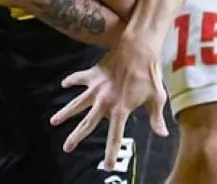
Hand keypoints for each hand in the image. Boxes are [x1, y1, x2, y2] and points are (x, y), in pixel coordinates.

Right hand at [49, 37, 168, 170]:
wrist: (139, 50)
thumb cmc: (149, 75)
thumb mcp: (157, 99)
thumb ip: (156, 119)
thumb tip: (163, 134)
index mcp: (121, 110)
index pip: (115, 136)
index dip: (111, 153)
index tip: (107, 166)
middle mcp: (105, 102)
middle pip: (87, 123)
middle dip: (76, 137)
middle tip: (66, 148)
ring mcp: (97, 88)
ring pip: (77, 103)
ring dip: (65, 112)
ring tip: (53, 121)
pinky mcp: (94, 74)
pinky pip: (79, 78)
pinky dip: (71, 81)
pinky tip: (63, 84)